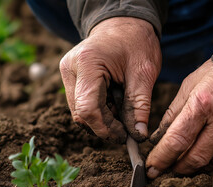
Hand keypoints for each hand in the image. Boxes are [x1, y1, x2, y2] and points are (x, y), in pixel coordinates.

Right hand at [59, 17, 160, 142]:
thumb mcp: (144, 74)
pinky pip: (81, 104)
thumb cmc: (136, 43)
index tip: (124, 136)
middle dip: (105, 125)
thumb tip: (138, 136)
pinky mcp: (71, 78)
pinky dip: (99, 110)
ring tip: (122, 107)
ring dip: (103, 118)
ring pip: (80, 112)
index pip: (88, 108)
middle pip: (81, 113)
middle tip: (127, 126)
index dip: (105, 128)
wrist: (125, 24)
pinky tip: (115, 102)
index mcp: (88, 63)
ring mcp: (68, 74)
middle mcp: (70, 69)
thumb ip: (139, 106)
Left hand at [146, 60, 212, 177]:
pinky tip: (210, 154)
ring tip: (187, 165)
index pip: (178, 140)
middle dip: (178, 168)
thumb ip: (173, 114)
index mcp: (203, 102)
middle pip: (197, 157)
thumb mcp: (189, 86)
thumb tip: (158, 140)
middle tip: (168, 170)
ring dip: (199, 168)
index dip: (162, 159)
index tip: (152, 169)